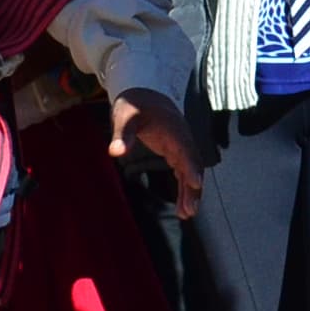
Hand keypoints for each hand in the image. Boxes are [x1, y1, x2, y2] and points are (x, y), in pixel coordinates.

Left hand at [111, 88, 203, 217]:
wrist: (144, 96)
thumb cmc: (134, 106)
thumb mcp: (124, 118)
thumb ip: (122, 135)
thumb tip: (115, 152)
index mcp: (174, 130)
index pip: (185, 150)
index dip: (191, 166)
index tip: (195, 183)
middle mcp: (182, 139)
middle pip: (192, 165)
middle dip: (193, 188)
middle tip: (189, 210)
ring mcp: (181, 146)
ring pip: (190, 172)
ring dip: (190, 192)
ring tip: (186, 214)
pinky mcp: (176, 152)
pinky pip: (184, 172)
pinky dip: (185, 188)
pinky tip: (182, 206)